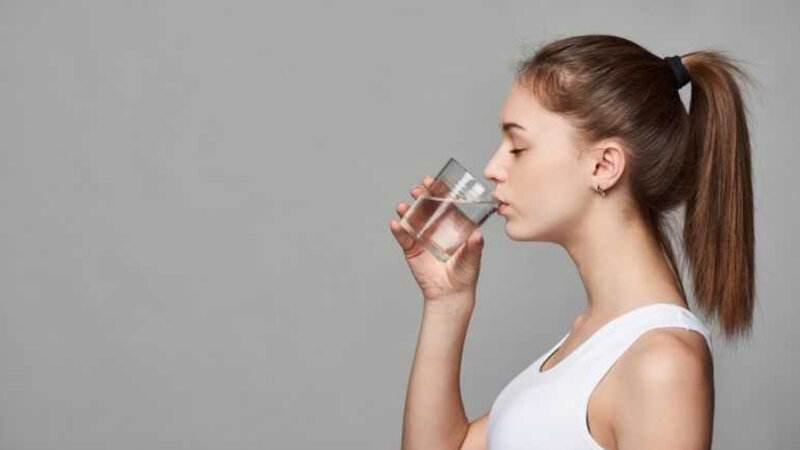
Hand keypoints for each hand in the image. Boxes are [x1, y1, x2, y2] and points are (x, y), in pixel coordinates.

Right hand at [389, 175, 485, 310]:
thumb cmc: (465, 273)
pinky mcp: (411, 248)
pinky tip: (395, 224)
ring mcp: (421, 236)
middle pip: (426, 206)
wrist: (451, 294)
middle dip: (421, 195)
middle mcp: (435, 226)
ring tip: (403, 206)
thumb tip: (477, 235)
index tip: (434, 181)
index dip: (438, 190)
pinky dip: (398, 230)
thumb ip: (474, 247)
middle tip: (418, 189)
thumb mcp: (472, 258)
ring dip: (407, 210)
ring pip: (412, 218)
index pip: (444, 202)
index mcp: (451, 224)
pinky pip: (403, 237)